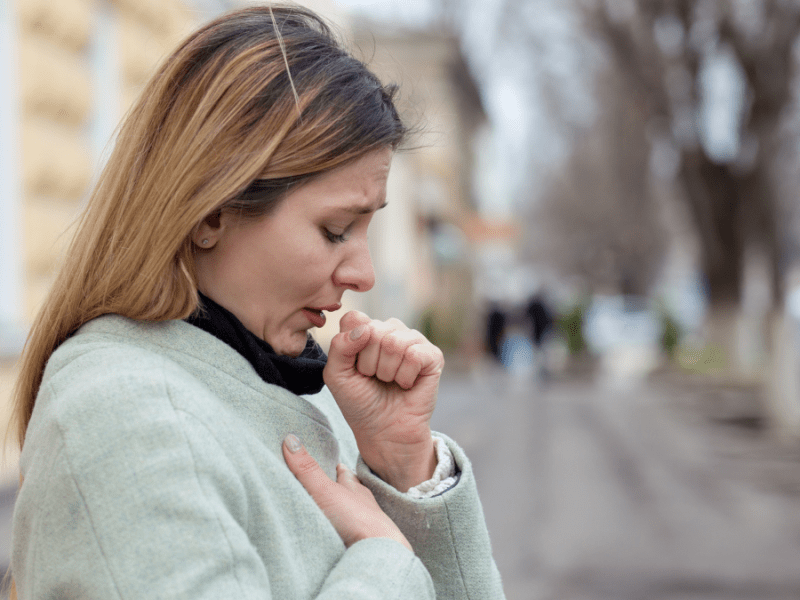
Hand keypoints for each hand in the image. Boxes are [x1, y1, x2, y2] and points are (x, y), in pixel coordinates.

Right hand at [282, 434, 411, 551]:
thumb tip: (290, 439)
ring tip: (326, 512)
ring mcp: (362, 524)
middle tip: (322, 485)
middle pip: (346, 492)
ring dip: (338, 513)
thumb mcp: (326, 490)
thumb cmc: (357, 518)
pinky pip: (347, 535)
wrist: (378, 552)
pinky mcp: (360, 544)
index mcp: (353, 487)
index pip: (342, 472)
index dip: (333, 467)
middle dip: (336, 489)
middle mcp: (360, 503)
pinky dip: (339, 532)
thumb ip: (307, 469)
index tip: (326, 462)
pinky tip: (333, 536)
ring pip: (348, 514)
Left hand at [323, 311, 444, 491]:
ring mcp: (413, 340)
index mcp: (367, 329)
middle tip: (374, 378)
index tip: (355, 367)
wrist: (383, 430)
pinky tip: (406, 384)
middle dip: (369, 363)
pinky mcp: (433, 355)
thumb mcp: (336, 375)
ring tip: (389, 381)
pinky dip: (405, 377)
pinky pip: (414, 355)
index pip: (355, 319)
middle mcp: (391, 329)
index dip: (351, 348)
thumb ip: (339, 346)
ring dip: (387, 371)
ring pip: (394, 342)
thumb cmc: (360, 401)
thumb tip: (366, 329)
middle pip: (373, 331)